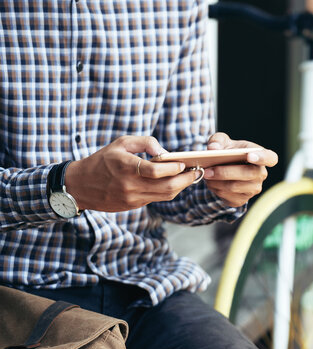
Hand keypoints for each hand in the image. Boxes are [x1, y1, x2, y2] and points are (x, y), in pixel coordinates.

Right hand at [65, 136, 201, 211]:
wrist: (80, 186)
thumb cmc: (102, 160)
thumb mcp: (121, 143)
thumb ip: (145, 143)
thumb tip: (165, 153)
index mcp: (126, 167)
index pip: (156, 171)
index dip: (173, 168)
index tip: (183, 163)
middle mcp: (130, 185)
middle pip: (166, 188)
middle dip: (186, 180)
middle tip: (197, 172)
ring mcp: (132, 198)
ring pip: (164, 196)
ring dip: (181, 187)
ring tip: (191, 177)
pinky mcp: (133, 205)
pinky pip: (156, 199)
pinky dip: (169, 191)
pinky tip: (176, 183)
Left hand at [203, 132, 277, 207]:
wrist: (223, 168)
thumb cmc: (227, 152)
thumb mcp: (222, 141)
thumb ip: (217, 140)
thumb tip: (214, 149)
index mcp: (261, 156)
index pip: (270, 158)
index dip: (262, 158)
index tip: (250, 156)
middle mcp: (261, 174)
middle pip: (248, 174)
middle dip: (226, 172)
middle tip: (208, 170)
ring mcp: (253, 188)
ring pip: (235, 187)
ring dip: (217, 182)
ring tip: (206, 175)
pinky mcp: (242, 200)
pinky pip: (228, 196)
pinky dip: (215, 190)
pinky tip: (211, 182)